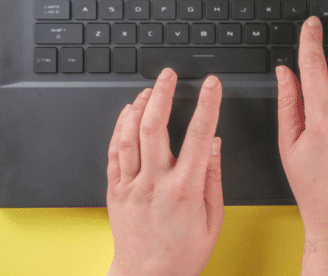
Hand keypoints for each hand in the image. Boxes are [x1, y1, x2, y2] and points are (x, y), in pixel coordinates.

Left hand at [107, 68, 223, 275]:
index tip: (212, 85)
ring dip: (138, 107)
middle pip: (155, 127)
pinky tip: (127, 114)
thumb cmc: (182, 253)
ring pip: (129, 136)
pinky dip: (119, 128)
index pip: (199, 136)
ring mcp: (131, 187)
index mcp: (185, 190)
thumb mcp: (213, 218)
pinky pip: (113, 153)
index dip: (207, 105)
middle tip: (168, 75)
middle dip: (163, 93)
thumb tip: (212, 143)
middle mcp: (155, 184)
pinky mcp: (115, 191)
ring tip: (148, 90)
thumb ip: (212, 177)